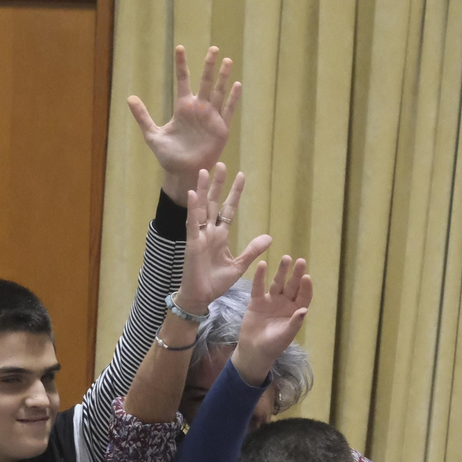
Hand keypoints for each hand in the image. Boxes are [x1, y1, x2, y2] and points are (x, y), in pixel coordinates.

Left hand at [129, 45, 240, 200]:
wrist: (182, 172)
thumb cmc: (168, 156)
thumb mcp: (152, 135)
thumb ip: (143, 116)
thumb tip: (129, 98)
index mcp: (183, 107)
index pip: (183, 80)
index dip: (181, 64)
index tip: (180, 48)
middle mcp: (198, 108)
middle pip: (205, 81)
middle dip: (209, 65)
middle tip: (213, 48)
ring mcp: (211, 117)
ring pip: (218, 92)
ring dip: (223, 77)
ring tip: (227, 61)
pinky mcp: (221, 128)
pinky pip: (228, 110)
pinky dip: (232, 98)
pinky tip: (236, 85)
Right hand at [174, 164, 271, 313]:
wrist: (201, 297)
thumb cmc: (216, 283)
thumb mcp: (239, 265)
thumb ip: (252, 250)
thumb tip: (269, 237)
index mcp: (220, 236)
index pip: (228, 209)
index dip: (234, 193)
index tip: (241, 176)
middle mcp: (209, 232)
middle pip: (213, 202)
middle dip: (217, 184)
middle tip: (221, 164)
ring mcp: (199, 236)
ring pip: (201, 207)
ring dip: (202, 189)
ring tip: (204, 171)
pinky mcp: (192, 243)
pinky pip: (192, 223)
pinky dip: (192, 208)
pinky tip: (192, 194)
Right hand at [231, 255, 311, 386]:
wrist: (253, 351)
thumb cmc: (273, 345)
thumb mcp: (285, 336)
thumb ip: (294, 323)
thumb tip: (304, 310)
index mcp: (295, 311)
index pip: (303, 296)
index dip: (306, 287)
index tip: (306, 277)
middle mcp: (285, 303)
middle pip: (292, 286)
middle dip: (296, 274)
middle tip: (301, 261)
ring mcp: (271, 301)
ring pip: (278, 283)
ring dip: (282, 271)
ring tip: (286, 258)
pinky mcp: (257, 301)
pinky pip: (259, 287)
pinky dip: (260, 276)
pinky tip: (262, 265)